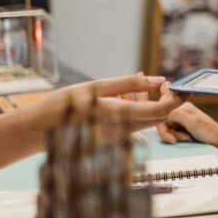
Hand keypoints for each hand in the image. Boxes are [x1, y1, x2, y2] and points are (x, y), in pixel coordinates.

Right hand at [60, 74, 182, 131]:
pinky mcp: (114, 138)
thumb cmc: (64, 105)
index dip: (176, 98)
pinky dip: (140, 110)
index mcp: (121, 115)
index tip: (178, 85)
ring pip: (148, 121)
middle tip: (165, 83)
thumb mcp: (96, 87)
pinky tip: (127, 99)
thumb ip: (128, 84)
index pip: (162, 110)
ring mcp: (119, 137)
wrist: (40, 130)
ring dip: (154, 105)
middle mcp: (123, 130)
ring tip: (144, 88)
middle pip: (159, 117)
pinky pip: (135, 124)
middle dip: (168, 100)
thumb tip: (156, 79)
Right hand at [158, 101, 217, 145]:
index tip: (174, 140)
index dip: (165, 131)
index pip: (162, 117)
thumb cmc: (209, 133)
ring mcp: (184, 120)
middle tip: (186, 138)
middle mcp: (183, 111)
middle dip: (172, 134)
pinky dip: (179, 139)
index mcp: (183, 106)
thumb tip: (164, 114)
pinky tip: (189, 140)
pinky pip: (175, 134)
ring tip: (188, 139)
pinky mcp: (187, 128)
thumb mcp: (191, 121)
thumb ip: (175, 114)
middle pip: (165, 124)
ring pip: (169, 130)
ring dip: (177, 137)